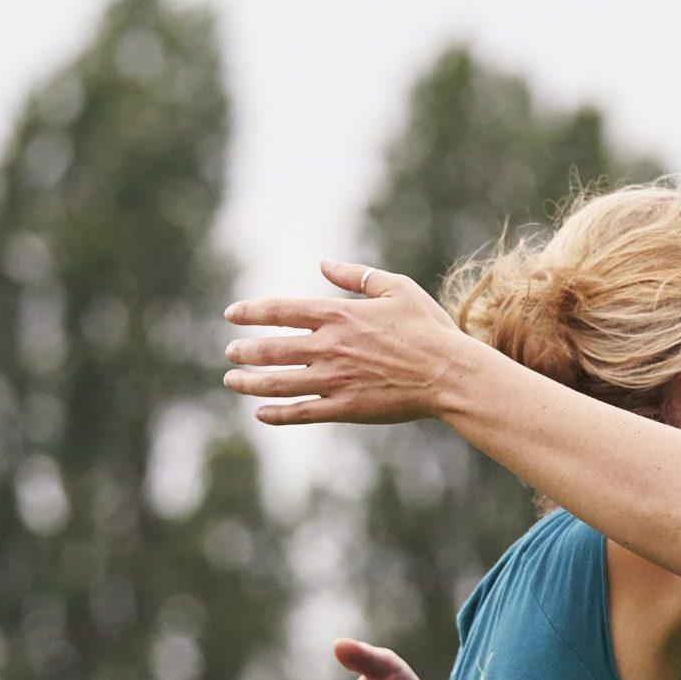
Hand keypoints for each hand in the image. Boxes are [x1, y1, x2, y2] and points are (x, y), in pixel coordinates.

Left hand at [223, 260, 472, 425]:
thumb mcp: (397, 289)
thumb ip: (357, 276)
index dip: (252, 312)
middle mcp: (330, 347)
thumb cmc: (429, 329)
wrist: (450, 374)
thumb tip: (324, 264)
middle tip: (230, 352)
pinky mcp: (345, 407)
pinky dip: (277, 414)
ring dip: (250, 382)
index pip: (281, 310)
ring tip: (232, 381)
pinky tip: (260, 414)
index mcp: (340, 315)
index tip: (232, 314)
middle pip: (272, 348)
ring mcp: (335, 379)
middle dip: (244, 350)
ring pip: (279, 383)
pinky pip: (302, 412)